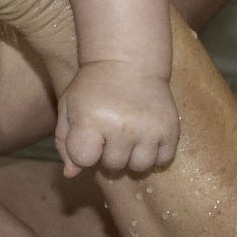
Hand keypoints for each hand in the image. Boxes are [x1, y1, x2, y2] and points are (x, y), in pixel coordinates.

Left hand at [55, 62, 178, 176]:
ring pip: (139, 167)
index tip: (88, 135)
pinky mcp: (170, 129)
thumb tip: (71, 174)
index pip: (84, 159)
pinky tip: (146, 138)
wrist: (129, 61)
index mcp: (91, 120)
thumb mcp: (69, 107)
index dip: (84, 151)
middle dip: (108, 153)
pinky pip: (162, 160)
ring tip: (128, 136)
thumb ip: (65, 142)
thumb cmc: (93, 87)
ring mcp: (149, 130)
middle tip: (110, 131)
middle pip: (113, 165)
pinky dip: (154, 154)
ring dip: (132, 157)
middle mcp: (122, 127)